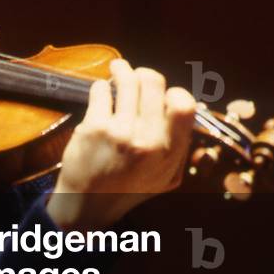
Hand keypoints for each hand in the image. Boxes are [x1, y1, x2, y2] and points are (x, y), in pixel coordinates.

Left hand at [46, 59, 195, 230]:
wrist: (87, 205)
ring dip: (121, 70)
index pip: (184, 105)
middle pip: (154, 82)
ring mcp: (120, 133)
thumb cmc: (127, 188)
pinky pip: (101, 90)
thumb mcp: (166, 177)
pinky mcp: (94, 127)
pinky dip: (101, 86)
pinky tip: (102, 92)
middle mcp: (148, 141)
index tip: (164, 93)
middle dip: (144, 74)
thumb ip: (179, 146)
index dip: (175, 92)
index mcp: (169, 153)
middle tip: (136, 75)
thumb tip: (186, 109)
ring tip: (118, 68)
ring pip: (127, 80)